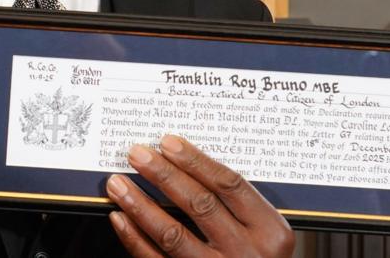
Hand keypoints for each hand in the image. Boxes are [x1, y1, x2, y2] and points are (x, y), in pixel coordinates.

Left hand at [107, 134, 293, 257]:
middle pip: (200, 204)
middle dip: (164, 175)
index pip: (229, 185)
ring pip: (174, 234)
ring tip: (119, 184)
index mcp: (270, 231)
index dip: (196, 161)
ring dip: (141, 205)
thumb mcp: (264, 233)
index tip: (168, 143)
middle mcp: (247, 252)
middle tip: (137, 154)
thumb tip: (184, 164)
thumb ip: (237, 205)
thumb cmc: (258, 257)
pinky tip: (121, 219)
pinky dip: (135, 239)